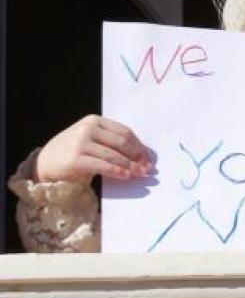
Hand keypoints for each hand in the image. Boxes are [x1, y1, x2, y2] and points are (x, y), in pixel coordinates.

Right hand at [34, 115, 152, 183]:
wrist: (44, 162)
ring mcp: (80, 142)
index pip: (123, 131)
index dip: (138, 144)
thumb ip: (110, 141)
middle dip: (137, 156)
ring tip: (140, 174)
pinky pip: (102, 165)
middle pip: (121, 142)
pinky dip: (117, 171)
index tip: (148, 156)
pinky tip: (126, 176)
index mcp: (94, 121)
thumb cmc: (72, 151)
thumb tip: (140, 154)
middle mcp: (88, 128)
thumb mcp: (90, 139)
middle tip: (148, 167)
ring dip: (130, 165)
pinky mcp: (75, 158)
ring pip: (113, 155)